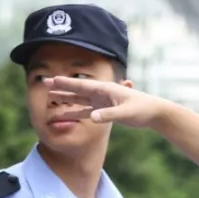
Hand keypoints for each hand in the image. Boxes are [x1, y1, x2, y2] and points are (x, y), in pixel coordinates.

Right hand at [43, 76, 165, 127]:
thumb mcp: (125, 113)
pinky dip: (76, 113)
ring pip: (79, 100)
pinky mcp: (105, 111)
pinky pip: (86, 112)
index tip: (52, 79)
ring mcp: (102, 102)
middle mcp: (101, 93)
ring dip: (65, 99)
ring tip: (50, 97)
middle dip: (61, 87)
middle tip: (44, 83)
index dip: (66, 83)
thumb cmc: (142, 109)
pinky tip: (65, 115)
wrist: (154, 113)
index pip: (82, 85)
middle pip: (77, 90)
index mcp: (105, 89)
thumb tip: (93, 118)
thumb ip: (108, 115)